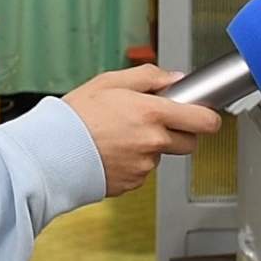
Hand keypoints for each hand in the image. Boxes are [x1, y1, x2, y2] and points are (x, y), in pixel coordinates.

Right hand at [63, 65, 221, 196]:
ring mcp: (144, 165)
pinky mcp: (133, 182)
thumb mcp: (110, 81)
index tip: (204, 114)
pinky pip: (143, 170)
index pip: (204, 120)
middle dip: (180, 132)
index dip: (208, 117)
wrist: (52, 152)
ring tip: (120, 136)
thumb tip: (175, 78)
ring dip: (151, 147)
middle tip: (156, 122)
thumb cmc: (75, 116)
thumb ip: (149, 77)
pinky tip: (113, 151)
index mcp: (152, 113)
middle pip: (190, 142)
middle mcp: (153, 141)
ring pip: (162, 156)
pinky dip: (133, 162)